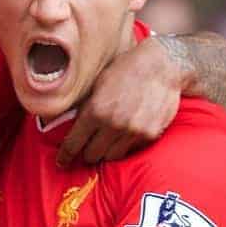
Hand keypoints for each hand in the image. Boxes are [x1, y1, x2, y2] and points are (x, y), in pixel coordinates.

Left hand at [58, 36, 182, 165]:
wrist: (163, 65)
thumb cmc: (126, 70)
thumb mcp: (97, 85)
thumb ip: (85, 109)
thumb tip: (72, 130)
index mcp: (95, 111)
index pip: (73, 144)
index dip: (65, 155)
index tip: (62, 161)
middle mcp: (113, 125)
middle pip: (92, 156)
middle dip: (87, 153)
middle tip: (87, 148)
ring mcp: (134, 132)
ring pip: (112, 157)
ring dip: (106, 152)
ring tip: (106, 142)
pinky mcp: (151, 135)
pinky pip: (131, 150)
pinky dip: (125, 146)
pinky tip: (125, 133)